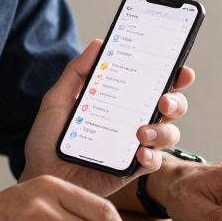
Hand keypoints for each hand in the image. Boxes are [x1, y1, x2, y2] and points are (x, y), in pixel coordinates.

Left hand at [20, 39, 196, 198]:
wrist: (41, 176)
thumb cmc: (47, 141)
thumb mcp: (57, 100)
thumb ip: (76, 73)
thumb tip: (99, 44)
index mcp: (119, 101)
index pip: (153, 84)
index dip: (173, 75)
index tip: (180, 70)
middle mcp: (133, 121)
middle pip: (170, 107)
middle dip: (176, 101)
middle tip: (164, 101)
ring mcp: (135, 145)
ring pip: (169, 134)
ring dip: (163, 130)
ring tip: (142, 132)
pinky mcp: (132, 169)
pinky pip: (153, 162)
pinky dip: (152, 156)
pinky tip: (140, 153)